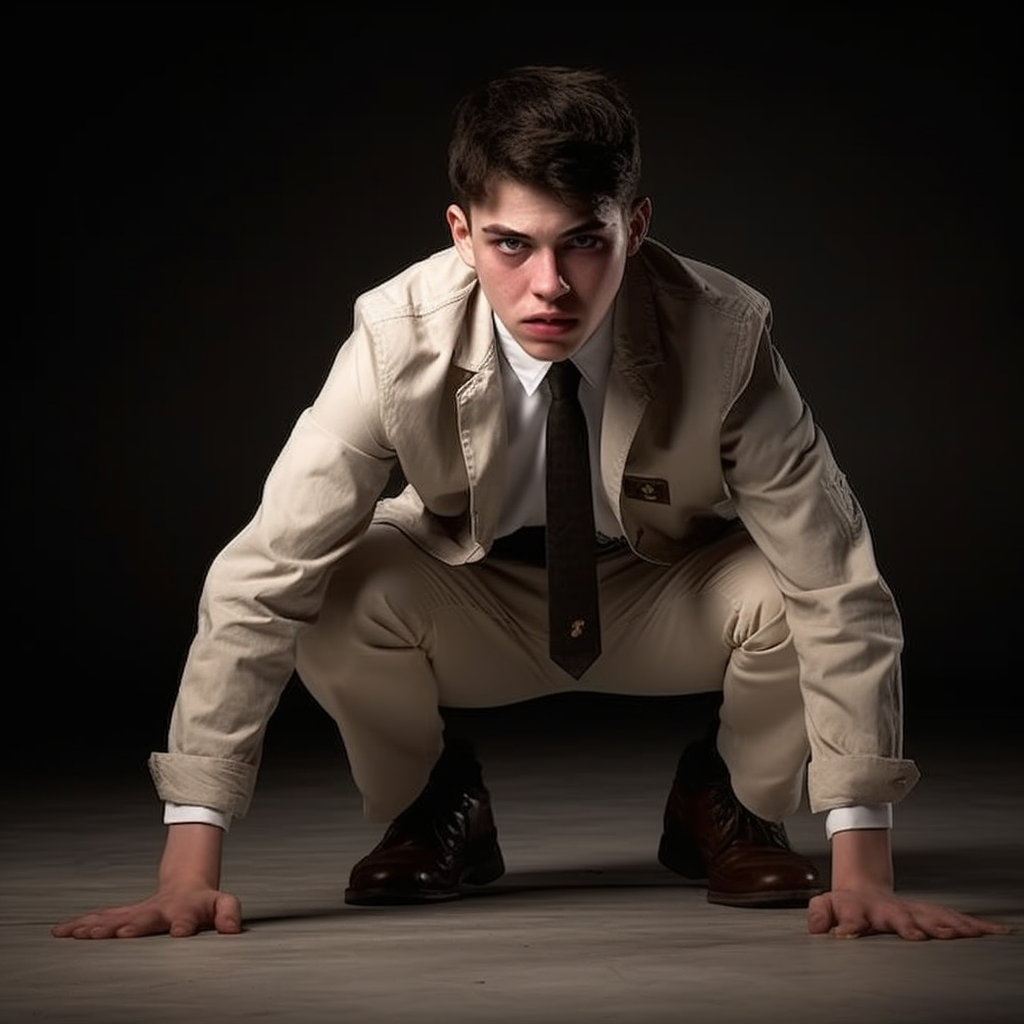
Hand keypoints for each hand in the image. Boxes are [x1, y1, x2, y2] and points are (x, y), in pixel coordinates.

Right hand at [51, 887, 242, 939]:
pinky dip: (81, 925)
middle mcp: (158, 910)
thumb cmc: (204, 903)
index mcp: (186, 909)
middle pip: (144, 918)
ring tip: (79, 934)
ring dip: (98, 926)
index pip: (187, 917)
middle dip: (132, 925)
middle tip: (120, 933)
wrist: (185, 885)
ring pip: (116, 918)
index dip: (184, 924)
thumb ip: (229, 913)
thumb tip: (232, 929)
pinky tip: (61, 931)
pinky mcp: (124, 916)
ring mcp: (139, 912)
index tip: (180, 931)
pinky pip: (101, 919)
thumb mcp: (223, 904)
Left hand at [807, 887, 1011, 940]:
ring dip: (948, 925)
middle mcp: (889, 910)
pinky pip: (953, 919)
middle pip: (900, 918)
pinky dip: (974, 926)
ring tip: (966, 934)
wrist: (863, 887)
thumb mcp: (823, 905)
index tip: (848, 933)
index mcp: (859, 909)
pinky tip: (996, 931)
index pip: (852, 917)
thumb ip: (818, 915)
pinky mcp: (928, 914)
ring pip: (932, 917)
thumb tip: (815, 927)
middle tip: (921, 935)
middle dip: (910, 926)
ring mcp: (910, 910)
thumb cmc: (845, 904)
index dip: (849, 925)